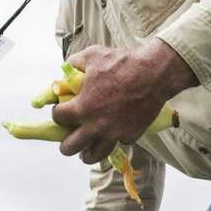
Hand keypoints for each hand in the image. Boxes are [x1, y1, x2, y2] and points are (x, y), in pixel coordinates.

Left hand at [52, 40, 196, 163]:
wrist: (154, 74)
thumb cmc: (122, 63)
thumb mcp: (92, 55)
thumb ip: (74, 64)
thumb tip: (67, 69)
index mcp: (82, 107)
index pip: (59, 118)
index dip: (57, 114)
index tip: (61, 112)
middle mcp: (95, 125)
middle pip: (71, 147)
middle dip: (66, 145)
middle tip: (67, 141)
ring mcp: (114, 133)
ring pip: (95, 155)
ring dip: (87, 154)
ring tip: (85, 152)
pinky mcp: (131, 135)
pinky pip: (118, 143)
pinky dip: (114, 141)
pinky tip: (113, 135)